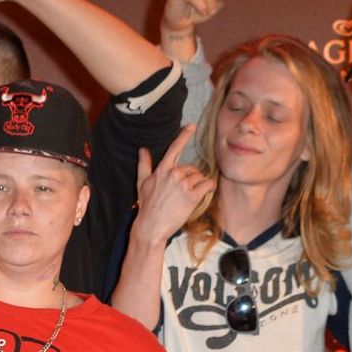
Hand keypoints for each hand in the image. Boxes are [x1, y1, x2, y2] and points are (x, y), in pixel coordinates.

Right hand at [133, 125, 215, 244]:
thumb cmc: (147, 205)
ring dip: (198, 185)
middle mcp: (174, 174)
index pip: (175, 148)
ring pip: (200, 177)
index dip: (184, 136)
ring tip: (188, 197)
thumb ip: (144, 164)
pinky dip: (209, 187)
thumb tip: (142, 150)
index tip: (192, 126)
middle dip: (192, 177)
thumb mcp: (142, 183)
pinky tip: (205, 192)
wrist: (151, 226)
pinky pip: (207, 185)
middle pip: (192, 168)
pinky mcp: (192, 195)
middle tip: (183, 192)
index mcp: (163, 169)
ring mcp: (183, 184)